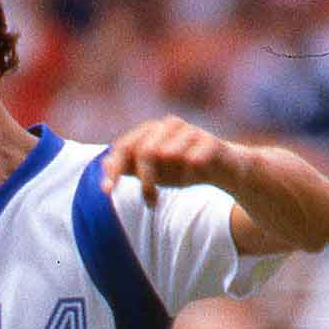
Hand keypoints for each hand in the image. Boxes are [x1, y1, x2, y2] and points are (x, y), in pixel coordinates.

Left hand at [101, 116, 241, 207]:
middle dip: (145, 180)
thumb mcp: (152, 171)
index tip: (107, 192)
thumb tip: (105, 164)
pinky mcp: (210, 141)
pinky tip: (189, 179)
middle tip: (150, 202)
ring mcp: (190, 131)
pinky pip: (192, 158)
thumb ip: (129, 167)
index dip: (113, 169)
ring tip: (163, 199)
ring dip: (162, 182)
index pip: (123, 147)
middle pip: (144, 150)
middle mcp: (168, 126)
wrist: (223, 169)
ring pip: (165, 153)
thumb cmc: (182, 169)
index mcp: (150, 132)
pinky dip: (188, 172)